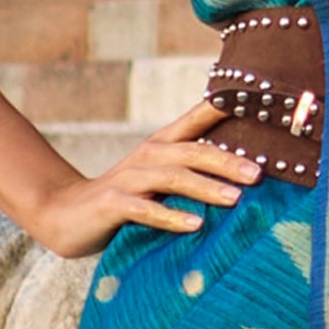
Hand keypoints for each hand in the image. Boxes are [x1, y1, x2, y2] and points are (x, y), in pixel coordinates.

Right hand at [30, 103, 262, 258]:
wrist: (65, 214)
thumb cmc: (127, 199)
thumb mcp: (162, 180)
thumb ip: (197, 174)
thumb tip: (249, 178)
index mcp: (164, 145)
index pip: (200, 118)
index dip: (228, 107)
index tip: (262, 104)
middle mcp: (149, 155)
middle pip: (193, 150)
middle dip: (228, 161)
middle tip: (259, 173)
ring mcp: (129, 178)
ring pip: (173, 177)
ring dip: (205, 187)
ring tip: (235, 199)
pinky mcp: (113, 204)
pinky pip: (145, 210)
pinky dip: (170, 217)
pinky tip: (195, 225)